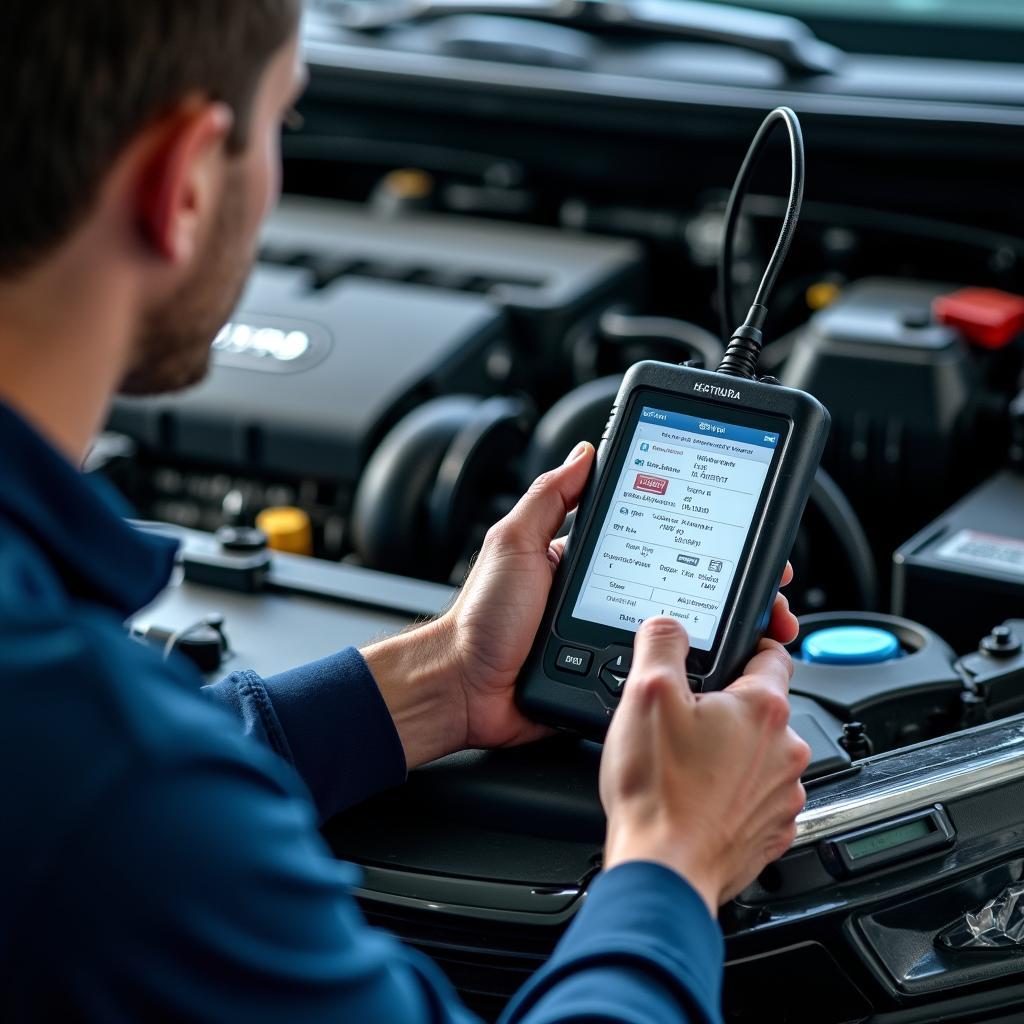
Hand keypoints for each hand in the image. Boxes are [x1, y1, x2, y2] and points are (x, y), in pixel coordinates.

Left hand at [364, 442, 799, 769]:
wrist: (464, 688)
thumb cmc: (481, 618)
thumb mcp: (513, 542)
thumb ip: (548, 498)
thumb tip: (586, 451)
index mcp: (595, 561)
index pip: (661, 539)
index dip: (704, 536)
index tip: (743, 533)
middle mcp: (615, 597)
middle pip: (690, 586)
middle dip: (738, 584)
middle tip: (772, 588)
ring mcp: (619, 639)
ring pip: (689, 633)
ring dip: (733, 629)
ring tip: (769, 625)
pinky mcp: (617, 679)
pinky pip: (666, 671)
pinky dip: (702, 670)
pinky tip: (732, 664)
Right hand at [600, 617, 810, 916]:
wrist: (664, 870)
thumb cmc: (659, 790)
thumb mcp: (645, 693)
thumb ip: (662, 643)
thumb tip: (670, 624)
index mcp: (763, 708)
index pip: (772, 652)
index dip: (744, 646)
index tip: (723, 654)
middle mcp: (786, 749)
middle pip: (760, 706)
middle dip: (725, 706)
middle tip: (682, 719)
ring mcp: (783, 794)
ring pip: (758, 752)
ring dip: (729, 751)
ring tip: (684, 762)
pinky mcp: (772, 830)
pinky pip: (755, 796)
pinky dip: (731, 792)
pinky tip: (695, 795)